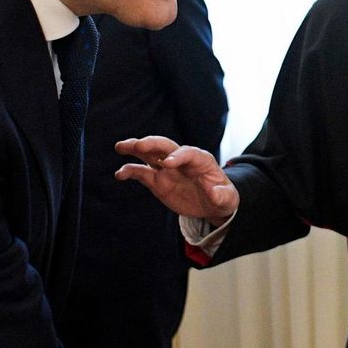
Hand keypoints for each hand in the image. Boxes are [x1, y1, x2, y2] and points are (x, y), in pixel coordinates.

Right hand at [113, 136, 238, 219]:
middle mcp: (181, 160)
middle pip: (166, 146)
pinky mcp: (157, 180)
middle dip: (152, 143)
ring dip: (135, 148)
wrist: (212, 204)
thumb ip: (221, 195)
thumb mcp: (227, 198)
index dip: (178, 156)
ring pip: (150, 154)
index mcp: (201, 160)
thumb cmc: (223, 197)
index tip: (167, 163)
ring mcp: (167, 169)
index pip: (188, 153)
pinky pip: (142, 173)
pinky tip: (120, 174)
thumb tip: (213, 193)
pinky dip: (130, 171)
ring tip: (120, 146)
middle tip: (138, 144)